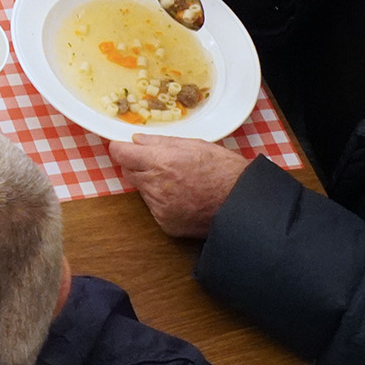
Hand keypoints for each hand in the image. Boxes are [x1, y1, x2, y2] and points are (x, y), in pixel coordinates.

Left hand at [107, 135, 251, 237]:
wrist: (243, 204)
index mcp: (160, 162)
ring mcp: (159, 208)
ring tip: (181, 182)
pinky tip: (185, 198)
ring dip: (153, 185)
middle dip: (139, 166)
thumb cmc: (224, 170)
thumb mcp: (194, 145)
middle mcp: (155, 186)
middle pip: (129, 172)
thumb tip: (136, 140)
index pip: (120, 154)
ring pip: (142, 190)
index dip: (122, 149)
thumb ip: (160, 142)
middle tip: (162, 164)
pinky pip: (155, 209)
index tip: (126, 148)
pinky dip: (164, 203)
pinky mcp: (166, 224)